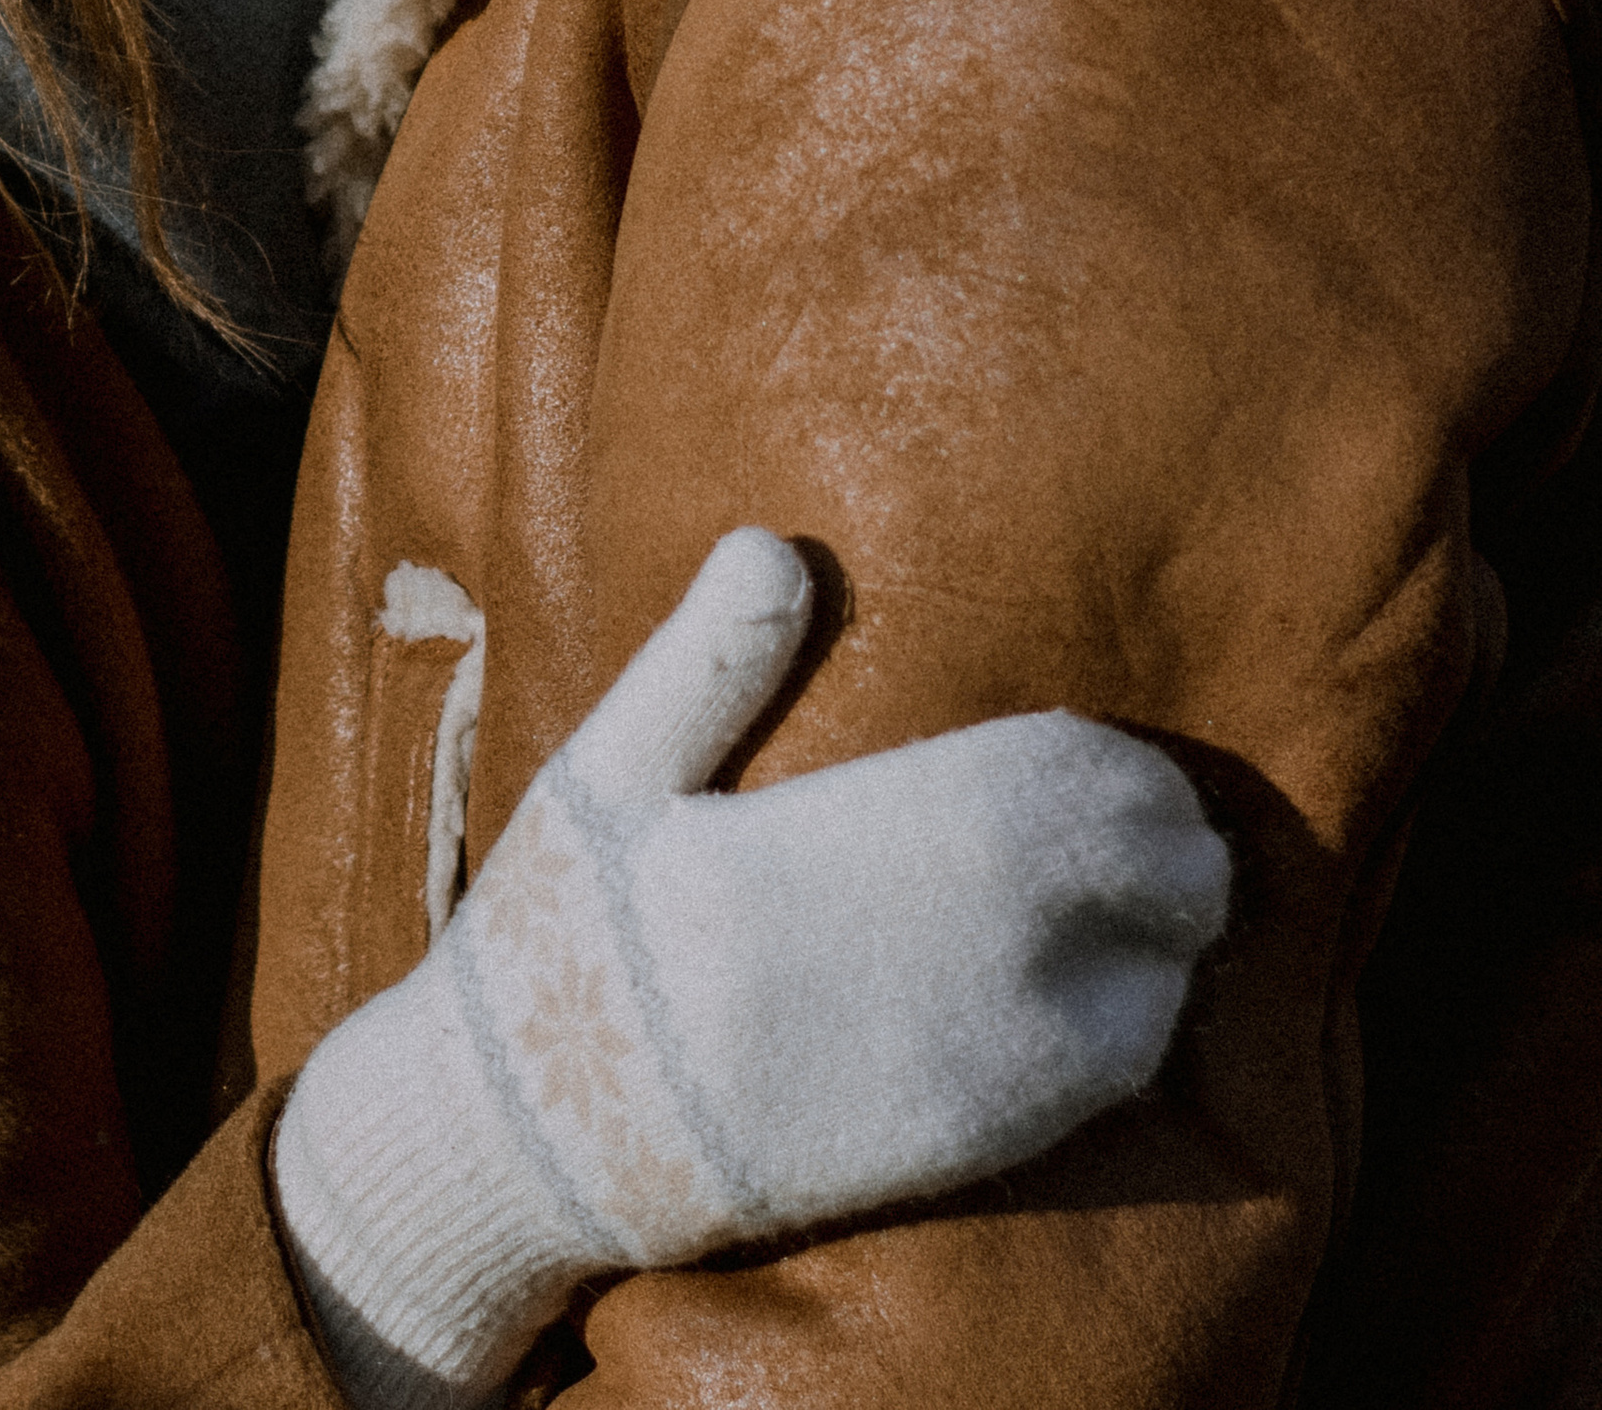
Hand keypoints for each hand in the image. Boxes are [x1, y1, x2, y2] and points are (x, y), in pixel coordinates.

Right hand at [272, 527, 1229, 1409]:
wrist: (532, 1143)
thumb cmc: (561, 942)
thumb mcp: (602, 781)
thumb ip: (702, 665)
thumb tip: (776, 543)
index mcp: (833, 853)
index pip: (1044, 787)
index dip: (1111, 765)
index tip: (1116, 748)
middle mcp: (913, 965)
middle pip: (1121, 885)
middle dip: (1167, 844)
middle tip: (1165, 814)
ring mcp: (943, 1072)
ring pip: (1139, 995)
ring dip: (1166, 938)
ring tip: (1154, 895)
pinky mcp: (947, 1156)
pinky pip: (1095, 1091)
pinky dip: (1134, 1028)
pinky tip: (1115, 994)